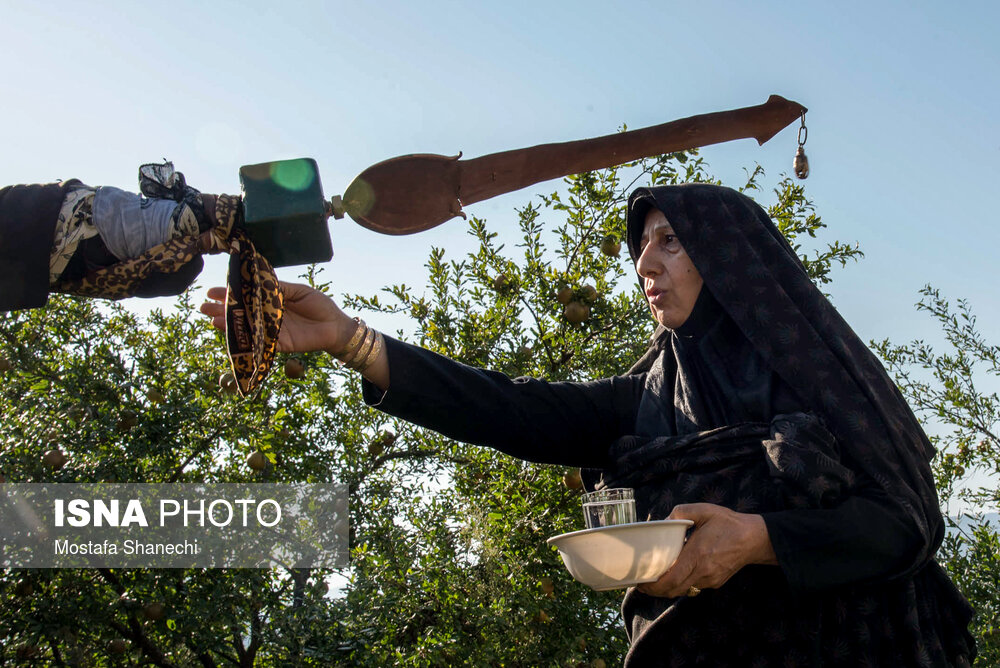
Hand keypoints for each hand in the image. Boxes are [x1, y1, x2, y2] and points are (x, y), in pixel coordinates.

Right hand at [199, 281, 357, 353]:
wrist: (335, 325)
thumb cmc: (319, 305)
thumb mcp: (298, 290)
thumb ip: (278, 288)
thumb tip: (258, 281)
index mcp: (272, 301)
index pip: (247, 296)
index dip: (231, 293)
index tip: (212, 291)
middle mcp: (269, 316)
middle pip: (242, 313)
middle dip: (222, 310)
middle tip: (203, 307)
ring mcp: (272, 330)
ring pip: (247, 327)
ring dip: (229, 324)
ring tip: (211, 319)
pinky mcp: (279, 343)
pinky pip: (260, 342)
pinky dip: (246, 339)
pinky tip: (233, 335)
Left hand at [636, 503, 776, 597]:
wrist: (754, 539)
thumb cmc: (728, 523)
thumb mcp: (704, 511)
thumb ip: (681, 513)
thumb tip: (664, 521)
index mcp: (697, 555)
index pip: (671, 580)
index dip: (654, 586)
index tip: (640, 583)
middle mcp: (703, 572)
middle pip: (673, 590)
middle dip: (655, 590)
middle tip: (642, 583)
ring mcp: (710, 580)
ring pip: (683, 590)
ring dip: (668, 588)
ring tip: (655, 579)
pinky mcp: (715, 582)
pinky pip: (693, 586)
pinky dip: (681, 584)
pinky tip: (674, 574)